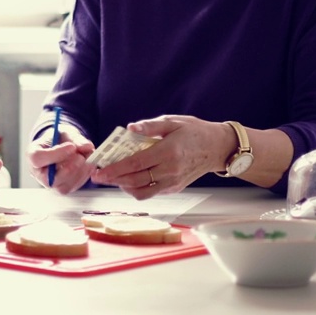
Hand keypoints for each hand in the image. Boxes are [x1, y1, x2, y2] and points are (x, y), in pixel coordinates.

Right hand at [25, 125, 94, 194]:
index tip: (71, 147)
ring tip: (86, 158)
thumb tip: (87, 147)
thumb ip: (76, 139)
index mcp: (33, 154)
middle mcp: (38, 172)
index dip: (55, 154)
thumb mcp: (65, 133)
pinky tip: (88, 165)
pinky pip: (72, 187)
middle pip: (48, 179)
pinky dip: (83, 176)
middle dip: (68, 168)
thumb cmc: (58, 139)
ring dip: (78, 173)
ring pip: (62, 186)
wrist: (62, 146)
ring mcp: (49, 183)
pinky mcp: (61, 188)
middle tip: (81, 156)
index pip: (37, 159)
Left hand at [89, 115, 229, 198]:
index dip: (114, 169)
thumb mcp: (173, 121)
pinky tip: (129, 179)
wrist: (218, 148)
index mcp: (168, 152)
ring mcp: (173, 182)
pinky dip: (137, 188)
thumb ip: (150, 126)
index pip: (135, 164)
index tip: (98, 171)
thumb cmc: (194, 131)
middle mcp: (170, 170)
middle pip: (135, 180)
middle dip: (113, 180)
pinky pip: (151, 192)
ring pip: (142, 192)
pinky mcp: (175, 188)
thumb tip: (130, 128)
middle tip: (97, 176)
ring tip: (112, 178)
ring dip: (124, 186)